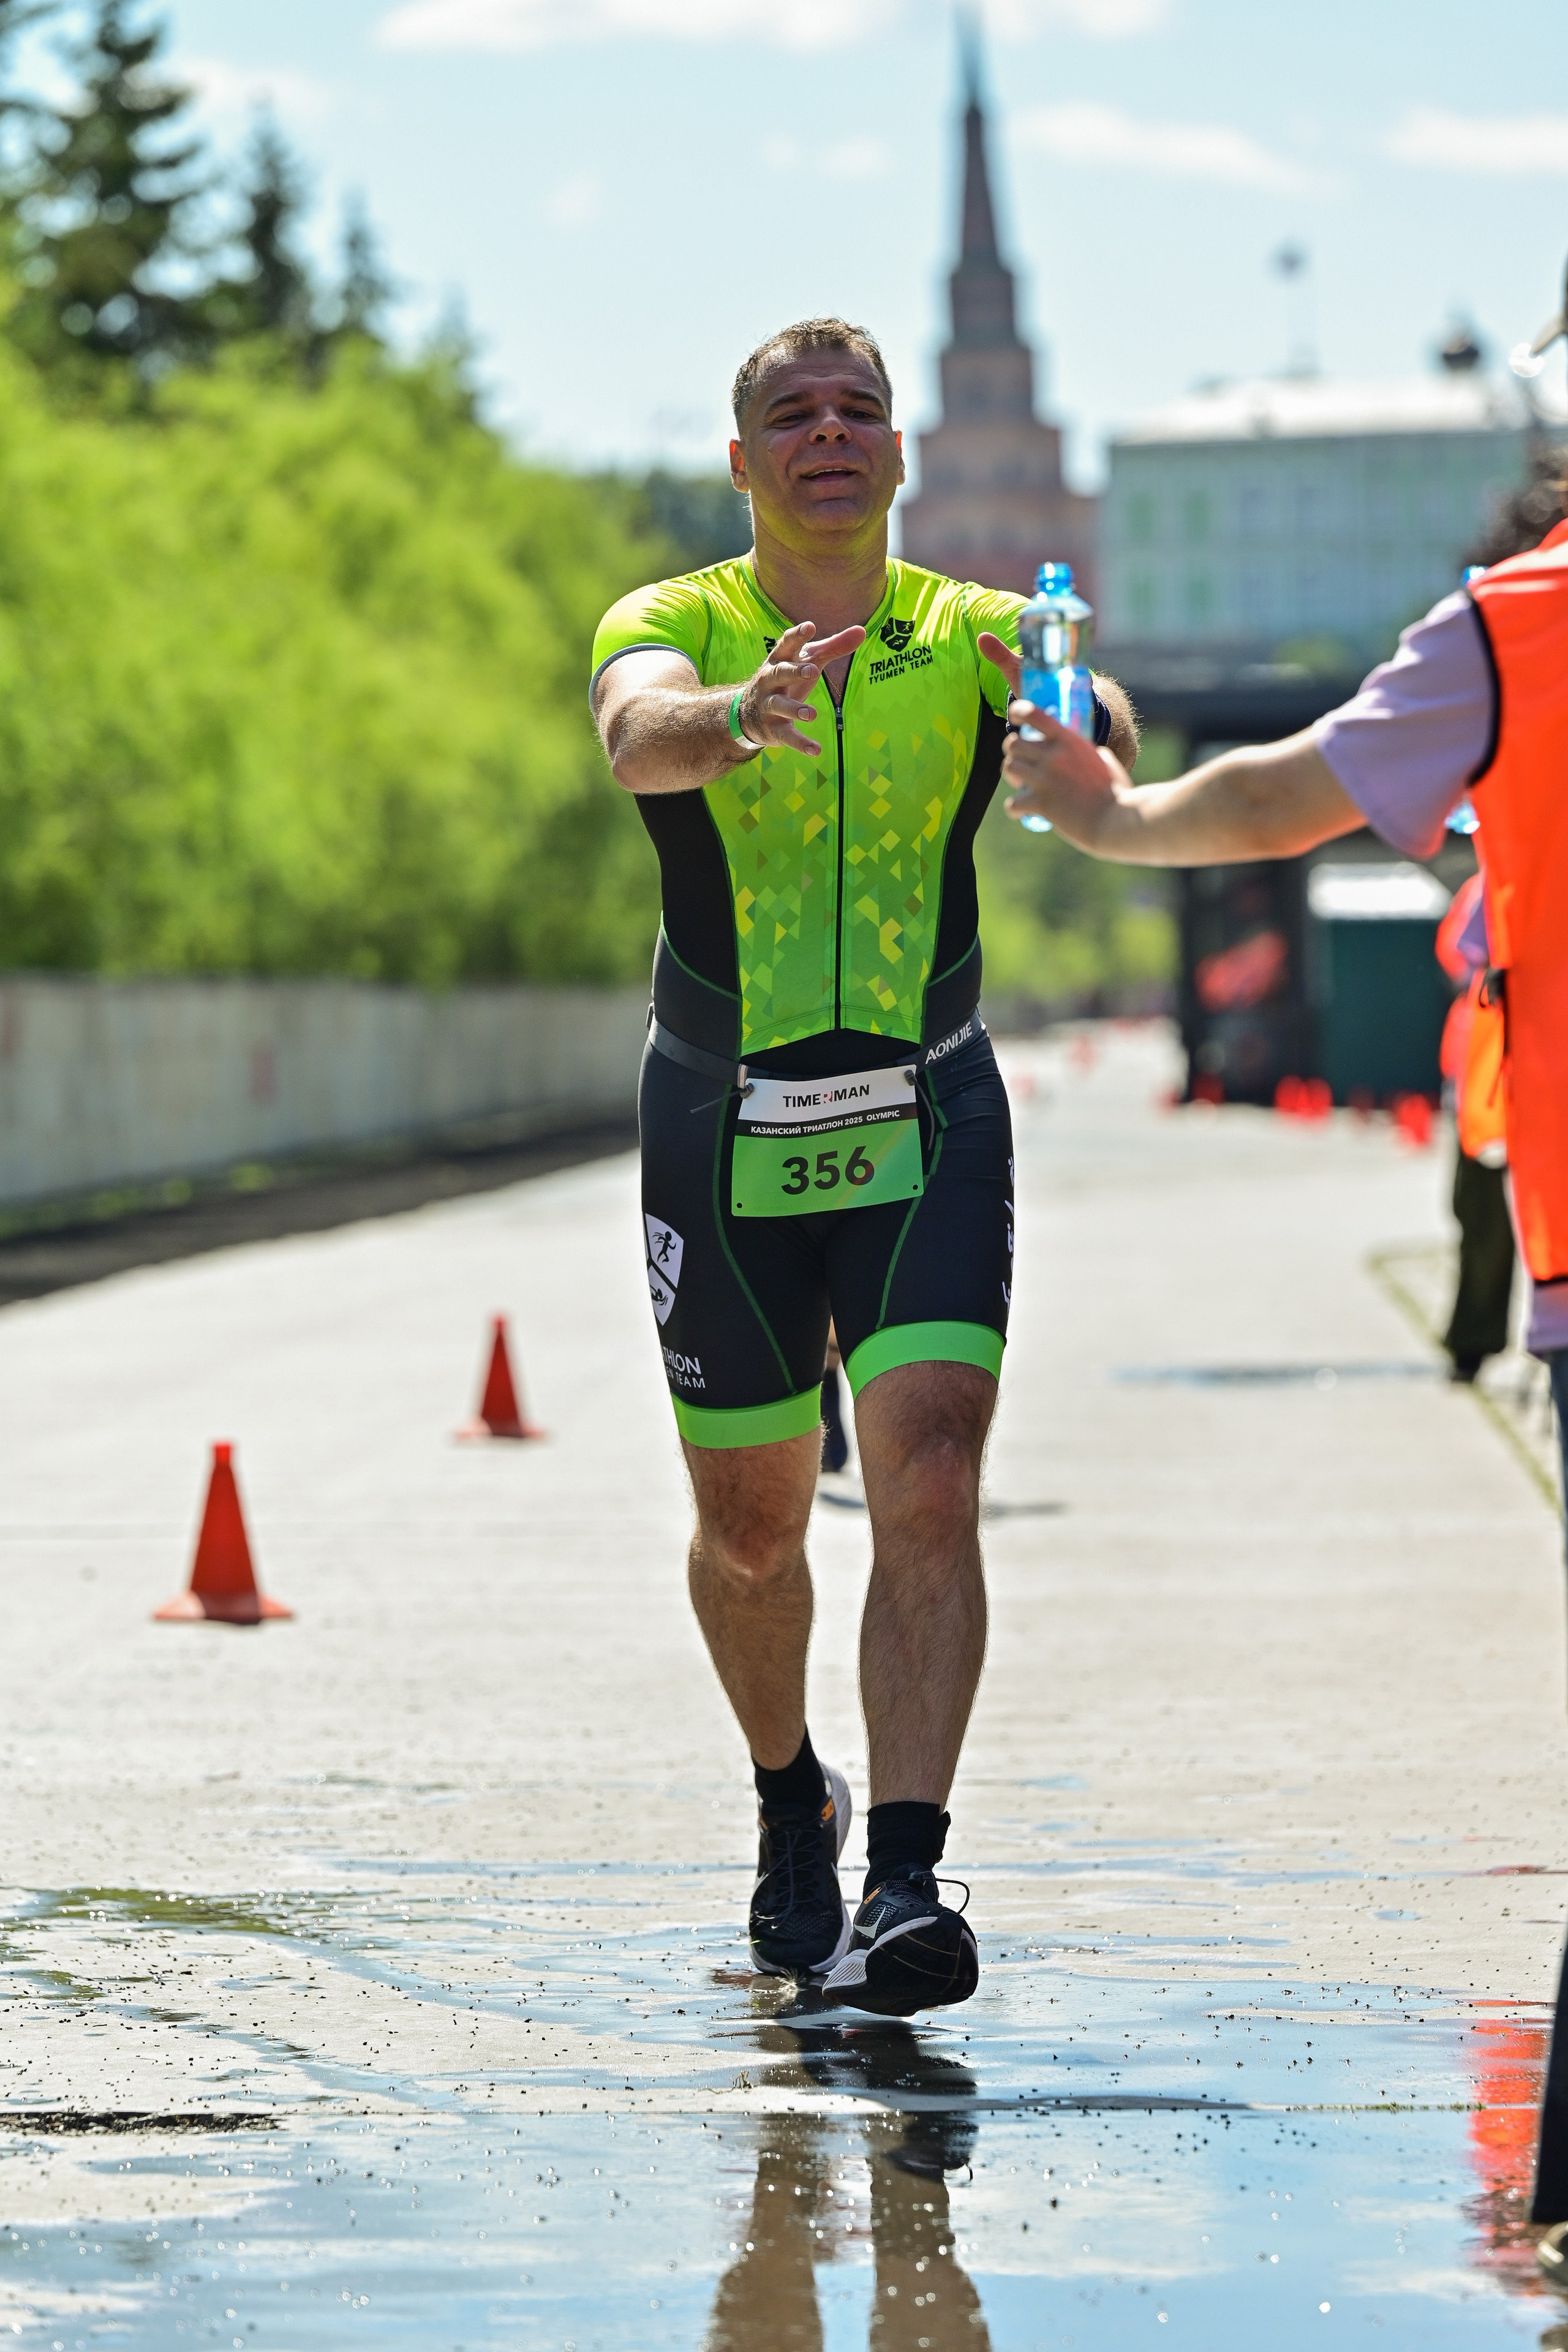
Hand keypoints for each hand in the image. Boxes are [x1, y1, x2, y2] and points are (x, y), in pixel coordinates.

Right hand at [737, 619, 865, 756]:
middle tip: (813, 671)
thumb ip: (834, 647)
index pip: (786, 644)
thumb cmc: (786, 678)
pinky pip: (787, 736)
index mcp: (779, 659)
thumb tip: (862, 630)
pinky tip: (816, 750)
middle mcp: (770, 680)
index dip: (797, 636)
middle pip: (780, 673)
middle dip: (794, 672)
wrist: (748, 713)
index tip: (810, 627)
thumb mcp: (808, 661)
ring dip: (795, 709)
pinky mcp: (773, 729)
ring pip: (780, 705)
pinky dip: (801, 743)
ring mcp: (769, 705)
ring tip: (811, 714)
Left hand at [976, 630, 1129, 844]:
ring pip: (1009, 768)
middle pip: (1012, 744)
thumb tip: (1093, 753)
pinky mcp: (1041, 804)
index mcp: (1069, 740)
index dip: (1017, 712)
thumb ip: (1092, 753)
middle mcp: (1053, 755)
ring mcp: (1045, 779)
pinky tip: (1022, 813)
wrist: (1115, 821)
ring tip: (1022, 786)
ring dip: (1012, 777)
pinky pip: (1012, 804)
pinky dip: (1014, 810)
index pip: (1033, 713)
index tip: (1014, 718)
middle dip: (1013, 753)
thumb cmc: (1116, 793)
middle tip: (1023, 764)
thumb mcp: (1106, 762)